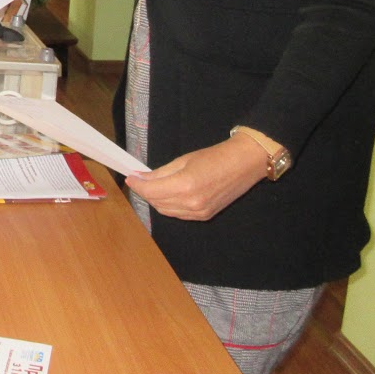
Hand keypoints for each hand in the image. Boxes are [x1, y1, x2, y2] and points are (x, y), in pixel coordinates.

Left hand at [124, 137, 268, 220]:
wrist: (244, 163)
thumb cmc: (214, 156)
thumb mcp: (183, 160)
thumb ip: (160, 173)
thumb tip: (140, 178)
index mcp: (184, 186)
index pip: (150, 191)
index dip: (137, 185)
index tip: (130, 178)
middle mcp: (191, 204)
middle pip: (156, 203)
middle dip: (145, 192)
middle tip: (140, 180)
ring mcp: (199, 213)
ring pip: (166, 211)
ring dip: (156, 200)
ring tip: (153, 187)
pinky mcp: (204, 216)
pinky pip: (179, 214)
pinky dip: (169, 206)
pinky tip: (168, 195)